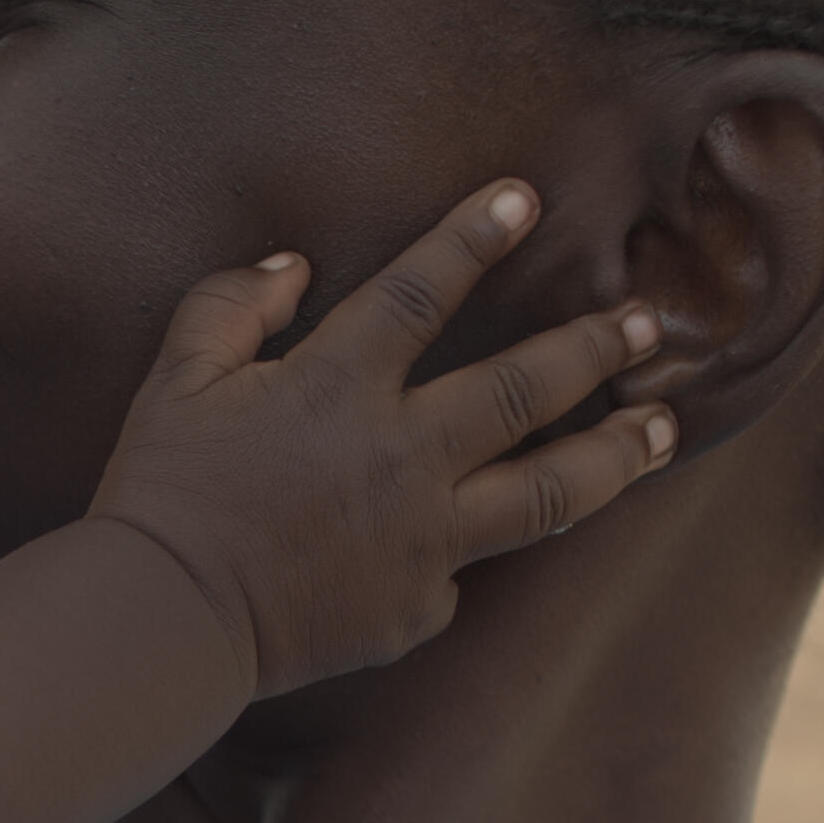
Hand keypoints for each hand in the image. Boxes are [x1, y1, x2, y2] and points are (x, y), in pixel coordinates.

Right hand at [89, 179, 675, 701]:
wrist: (163, 621)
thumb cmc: (160, 494)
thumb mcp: (175, 379)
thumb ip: (231, 307)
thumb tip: (293, 266)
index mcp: (338, 385)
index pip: (424, 289)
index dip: (475, 236)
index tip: (525, 200)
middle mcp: (402, 455)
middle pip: (528, 388)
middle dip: (595, 347)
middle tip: (647, 324)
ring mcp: (422, 537)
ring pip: (550, 490)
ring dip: (616, 454)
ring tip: (663, 430)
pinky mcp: (416, 607)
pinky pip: (462, 572)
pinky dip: (473, 548)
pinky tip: (500, 534)